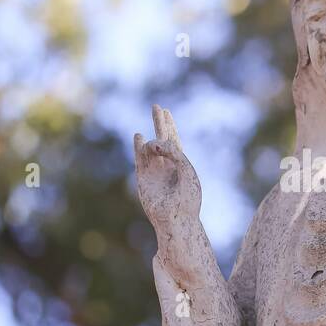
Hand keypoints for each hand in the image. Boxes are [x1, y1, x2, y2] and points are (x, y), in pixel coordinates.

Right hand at [134, 105, 200, 250]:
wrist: (176, 220)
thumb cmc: (187, 199)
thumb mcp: (187, 171)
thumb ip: (175, 153)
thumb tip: (156, 142)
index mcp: (181, 165)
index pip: (174, 140)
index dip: (170, 126)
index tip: (166, 112)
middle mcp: (167, 166)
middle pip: (162, 139)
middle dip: (159, 123)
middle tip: (156, 106)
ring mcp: (154, 172)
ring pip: (150, 149)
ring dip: (151, 141)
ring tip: (150, 141)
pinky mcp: (143, 179)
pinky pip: (140, 159)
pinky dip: (139, 147)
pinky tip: (138, 136)